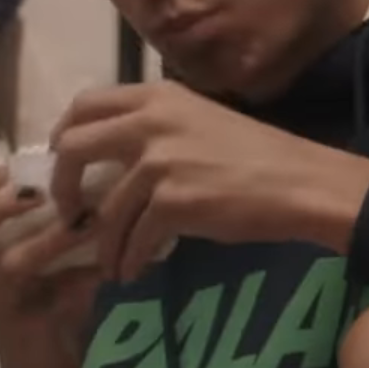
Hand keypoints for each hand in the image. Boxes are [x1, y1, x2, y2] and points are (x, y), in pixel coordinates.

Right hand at [0, 165, 103, 367]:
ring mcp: (0, 298)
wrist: (48, 365)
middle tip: (42, 189)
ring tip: (88, 220)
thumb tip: (112, 163)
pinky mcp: (26, 326)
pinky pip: (47, 300)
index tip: (33, 159)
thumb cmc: (53, 294)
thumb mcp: (57, 248)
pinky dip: (81, 279)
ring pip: (8, 263)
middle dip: (0, 202)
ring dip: (52, 238)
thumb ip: (67, 210)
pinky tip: (108, 269)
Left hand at [49, 82, 368, 282]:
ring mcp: (161, 162)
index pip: (85, 106)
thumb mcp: (203, 123)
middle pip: (74, 148)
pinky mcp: (173, 201)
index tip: (66, 164)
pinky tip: (135, 270)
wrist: (305, 185)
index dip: (64, 136)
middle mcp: (152, 122)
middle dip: (64, 187)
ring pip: (108, 208)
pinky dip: (130, 259)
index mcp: (158, 97)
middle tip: (73, 213)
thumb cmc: (262, 156)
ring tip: (114, 261)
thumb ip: (157, 130)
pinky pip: (135, 237)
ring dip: (106, 242)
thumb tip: (114, 161)